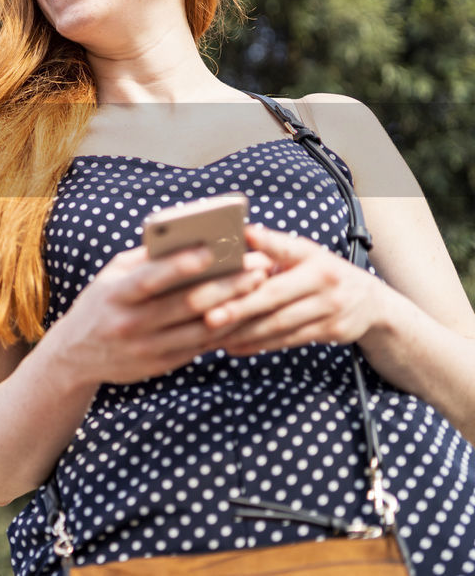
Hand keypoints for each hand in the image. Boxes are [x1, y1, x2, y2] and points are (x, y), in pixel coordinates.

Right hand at [57, 243, 272, 384]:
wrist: (75, 355)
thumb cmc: (101, 302)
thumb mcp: (110, 276)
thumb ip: (144, 259)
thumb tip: (187, 237)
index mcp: (114, 295)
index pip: (151, 279)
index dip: (183, 264)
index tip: (214, 247)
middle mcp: (129, 324)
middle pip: (187, 304)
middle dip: (228, 283)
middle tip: (259, 266)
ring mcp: (146, 348)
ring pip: (201, 328)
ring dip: (235, 306)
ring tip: (260, 285)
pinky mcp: (161, 365)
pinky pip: (200, 346)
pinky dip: (224, 327)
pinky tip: (244, 309)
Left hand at [210, 224, 388, 356]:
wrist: (372, 304)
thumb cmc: (322, 273)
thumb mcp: (304, 255)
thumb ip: (273, 250)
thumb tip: (237, 237)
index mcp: (311, 254)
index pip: (286, 247)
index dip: (266, 241)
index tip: (243, 235)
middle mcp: (323, 278)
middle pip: (275, 295)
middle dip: (240, 307)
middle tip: (209, 316)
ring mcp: (330, 307)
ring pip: (279, 323)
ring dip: (243, 332)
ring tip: (212, 336)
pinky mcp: (331, 331)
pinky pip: (288, 340)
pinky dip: (258, 345)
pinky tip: (233, 347)